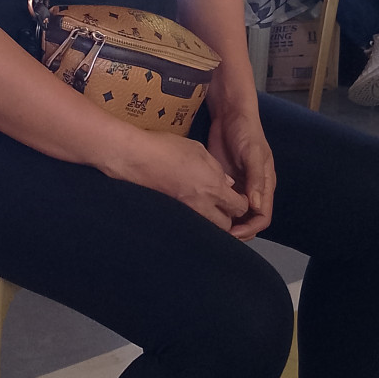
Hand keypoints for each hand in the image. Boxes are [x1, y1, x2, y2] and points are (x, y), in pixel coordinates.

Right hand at [121, 133, 248, 231]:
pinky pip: (191, 223)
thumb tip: (227, 183)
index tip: (237, 197)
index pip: (239, 208)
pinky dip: (196, 220)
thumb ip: (217, 169)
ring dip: (212, 221)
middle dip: (228, 218)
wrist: (136, 158)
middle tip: (224, 206)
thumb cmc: (167, 148)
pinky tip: (191, 208)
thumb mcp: (198, 150)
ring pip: (208, 228)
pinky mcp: (172, 214)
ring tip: (208, 208)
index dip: (242, 204)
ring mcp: (186, 212)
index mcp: (213, 188)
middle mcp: (202, 205)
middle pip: (226, 225)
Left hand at [205, 106, 274, 238]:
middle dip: (238, 230)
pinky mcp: (224, 181)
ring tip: (211, 229)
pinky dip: (217, 211)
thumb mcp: (252, 154)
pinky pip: (223, 202)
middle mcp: (253, 190)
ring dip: (227, 223)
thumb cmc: (246, 132)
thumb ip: (255, 179)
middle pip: (249, 220)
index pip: (262, 217)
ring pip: (235, 214)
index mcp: (265, 185)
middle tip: (219, 236)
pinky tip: (205, 215)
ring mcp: (238, 186)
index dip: (250, 228)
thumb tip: (256, 206)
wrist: (230, 115)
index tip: (233, 233)